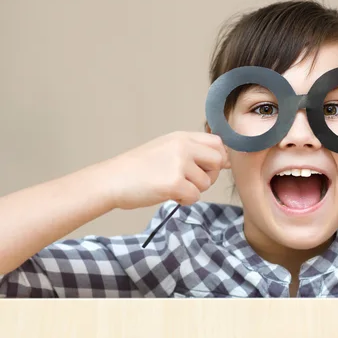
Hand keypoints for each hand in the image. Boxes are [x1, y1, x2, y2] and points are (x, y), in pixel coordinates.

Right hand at [102, 131, 229, 209]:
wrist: (111, 180)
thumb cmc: (138, 169)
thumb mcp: (166, 149)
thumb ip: (193, 151)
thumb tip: (226, 160)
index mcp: (181, 137)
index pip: (217, 143)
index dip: (217, 158)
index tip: (206, 168)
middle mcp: (183, 147)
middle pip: (218, 162)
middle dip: (209, 176)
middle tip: (188, 180)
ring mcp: (179, 164)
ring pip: (206, 183)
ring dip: (192, 190)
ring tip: (169, 185)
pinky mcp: (174, 183)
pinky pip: (195, 197)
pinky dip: (183, 200)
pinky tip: (167, 194)